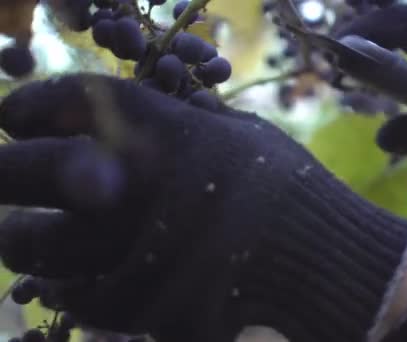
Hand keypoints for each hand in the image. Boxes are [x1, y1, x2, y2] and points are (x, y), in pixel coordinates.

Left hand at [0, 74, 406, 341]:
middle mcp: (144, 188)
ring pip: (32, 245)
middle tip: (7, 174)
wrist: (329, 267)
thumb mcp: (239, 137)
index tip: (18, 115)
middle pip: (25, 171)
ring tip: (29, 234)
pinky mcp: (143, 310)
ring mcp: (135, 253)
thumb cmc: (289, 192)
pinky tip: (72, 281)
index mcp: (169, 132)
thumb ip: (174, 125)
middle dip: (6, 170)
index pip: (70, 101)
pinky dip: (66, 287)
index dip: (32, 105)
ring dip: (24, 237)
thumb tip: (112, 123)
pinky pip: (74, 298)